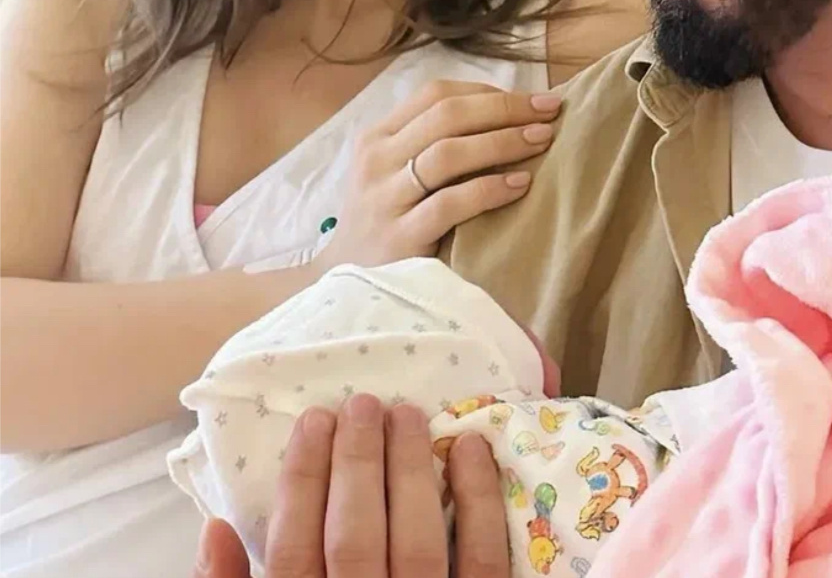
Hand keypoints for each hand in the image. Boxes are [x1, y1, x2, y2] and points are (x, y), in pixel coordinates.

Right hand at [192, 396, 508, 577]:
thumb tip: (214, 529)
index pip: (293, 549)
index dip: (302, 479)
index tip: (312, 422)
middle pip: (356, 536)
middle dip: (358, 462)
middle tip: (361, 403)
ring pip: (419, 542)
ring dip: (412, 469)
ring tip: (406, 413)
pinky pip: (485, 559)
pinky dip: (479, 501)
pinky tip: (470, 449)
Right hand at [313, 80, 560, 267]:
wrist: (347, 283)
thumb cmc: (386, 221)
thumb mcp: (396, 172)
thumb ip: (434, 143)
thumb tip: (510, 115)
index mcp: (377, 136)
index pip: (435, 94)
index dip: (488, 91)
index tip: (532, 98)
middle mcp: (377, 160)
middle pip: (446, 115)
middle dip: (504, 109)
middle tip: (549, 111)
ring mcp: (384, 198)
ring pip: (447, 153)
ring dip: (502, 141)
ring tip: (542, 140)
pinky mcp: (399, 237)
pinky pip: (450, 204)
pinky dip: (490, 189)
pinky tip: (521, 185)